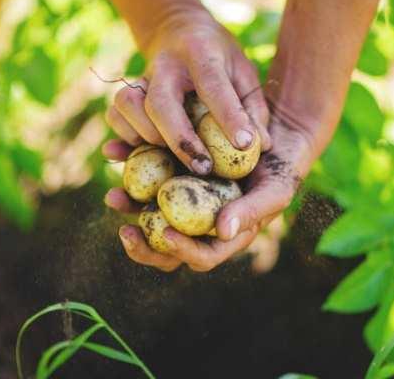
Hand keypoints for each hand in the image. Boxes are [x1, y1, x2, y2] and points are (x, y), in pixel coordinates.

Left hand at [103, 111, 317, 271]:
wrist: (275, 136)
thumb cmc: (281, 170)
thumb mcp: (274, 191)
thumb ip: (251, 212)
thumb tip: (222, 233)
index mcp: (223, 237)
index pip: (201, 256)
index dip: (182, 251)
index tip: (167, 234)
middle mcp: (199, 223)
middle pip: (167, 247)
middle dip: (143, 247)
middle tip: (125, 232)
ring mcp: (184, 199)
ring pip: (150, 213)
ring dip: (129, 208)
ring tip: (113, 197)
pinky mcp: (174, 172)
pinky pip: (148, 176)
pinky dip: (131, 168)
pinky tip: (116, 156)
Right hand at [105, 9, 270, 174]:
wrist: (177, 29)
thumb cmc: (219, 58)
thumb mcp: (244, 71)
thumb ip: (253, 108)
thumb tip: (261, 147)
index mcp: (201, 52)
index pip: (213, 85)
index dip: (229, 116)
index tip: (245, 145)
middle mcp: (165, 64)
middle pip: (160, 103)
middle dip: (181, 141)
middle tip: (204, 168)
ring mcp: (140, 77)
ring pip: (128, 106)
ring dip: (147, 136)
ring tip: (170, 154)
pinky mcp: (124, 92)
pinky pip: (115, 116)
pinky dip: (126, 137)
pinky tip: (147, 148)